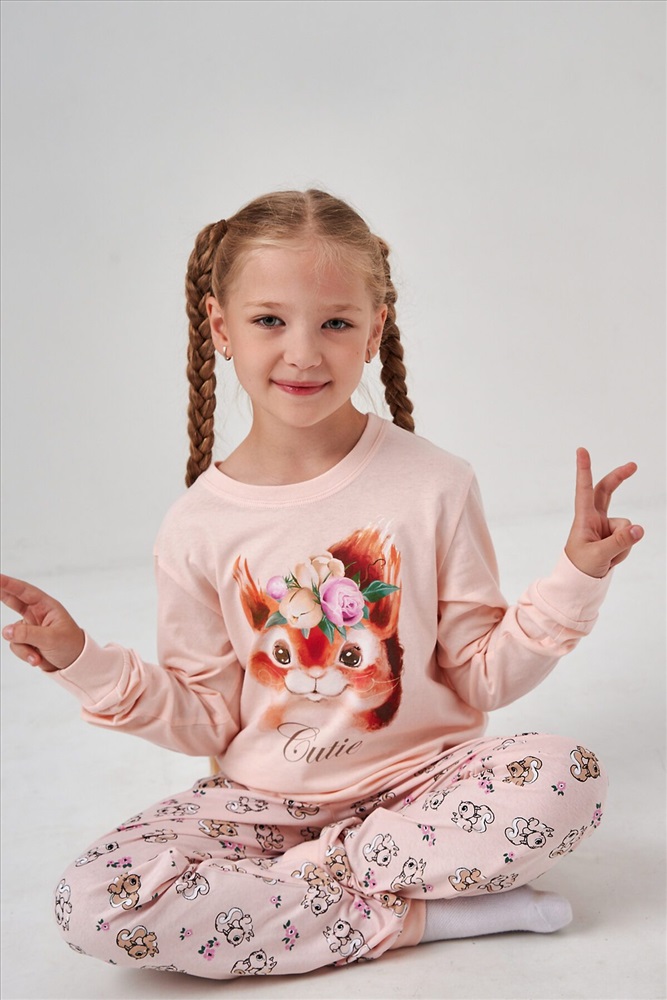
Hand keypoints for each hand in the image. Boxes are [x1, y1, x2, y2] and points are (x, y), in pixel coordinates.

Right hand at [1, 574, 84, 671]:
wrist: (74, 664)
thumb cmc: (70, 645)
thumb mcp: (51, 638)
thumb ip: (28, 634)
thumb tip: (6, 631)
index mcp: (47, 606)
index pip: (26, 592)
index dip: (10, 584)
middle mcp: (37, 614)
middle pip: (14, 601)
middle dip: (2, 594)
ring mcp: (30, 627)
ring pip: (13, 632)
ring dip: (23, 646)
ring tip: (37, 656)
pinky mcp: (27, 640)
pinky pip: (16, 645)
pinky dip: (25, 654)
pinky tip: (37, 659)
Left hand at [564, 448, 643, 577]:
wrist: (581, 581)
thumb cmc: (581, 567)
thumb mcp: (599, 556)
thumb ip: (620, 543)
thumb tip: (640, 529)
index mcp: (583, 518)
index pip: (584, 489)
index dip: (584, 470)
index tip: (581, 450)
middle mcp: (594, 517)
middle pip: (607, 490)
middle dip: (619, 477)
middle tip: (634, 465)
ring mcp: (605, 526)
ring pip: (626, 526)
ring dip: (622, 544)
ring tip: (607, 557)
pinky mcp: (615, 535)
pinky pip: (629, 538)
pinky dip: (624, 550)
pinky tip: (612, 558)